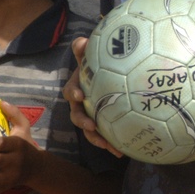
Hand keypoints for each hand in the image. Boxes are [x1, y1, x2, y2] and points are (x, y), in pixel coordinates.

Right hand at [62, 36, 121, 156]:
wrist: (108, 76)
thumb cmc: (98, 67)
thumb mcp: (92, 57)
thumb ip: (85, 51)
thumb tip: (81, 41)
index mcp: (77, 89)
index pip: (71, 91)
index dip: (74, 93)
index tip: (79, 95)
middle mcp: (80, 105)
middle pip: (77, 116)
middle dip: (84, 122)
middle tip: (93, 126)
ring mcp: (90, 116)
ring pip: (90, 131)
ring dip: (98, 139)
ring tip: (110, 147)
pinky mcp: (101, 126)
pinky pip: (104, 136)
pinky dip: (111, 144)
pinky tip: (123, 152)